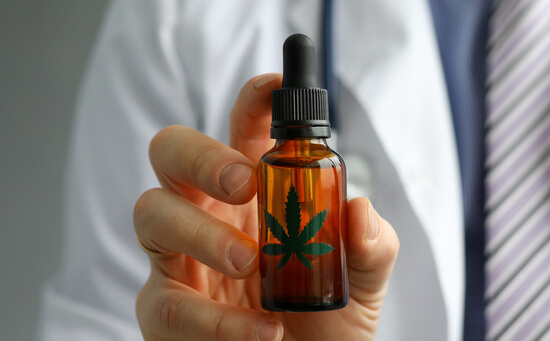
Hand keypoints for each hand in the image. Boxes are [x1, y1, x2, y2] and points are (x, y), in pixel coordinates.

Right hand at [133, 74, 399, 340]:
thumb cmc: (328, 323)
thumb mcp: (364, 282)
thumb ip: (372, 246)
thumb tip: (360, 210)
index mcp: (258, 193)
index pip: (244, 131)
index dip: (253, 102)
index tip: (276, 88)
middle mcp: (211, 215)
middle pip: (173, 153)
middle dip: (202, 156)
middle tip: (243, 182)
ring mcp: (181, 260)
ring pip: (152, 214)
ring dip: (201, 232)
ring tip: (250, 262)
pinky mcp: (166, 312)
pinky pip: (169, 303)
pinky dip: (217, 318)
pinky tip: (262, 330)